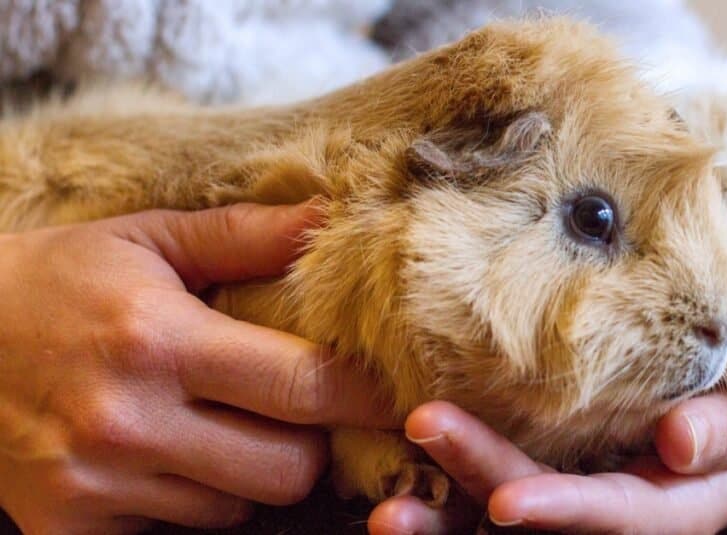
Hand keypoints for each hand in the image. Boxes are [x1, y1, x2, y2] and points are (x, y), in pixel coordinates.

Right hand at [0, 203, 394, 533]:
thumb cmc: (57, 280)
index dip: (364, 396)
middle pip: (288, 470)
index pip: (303, 386)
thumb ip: (244, 235)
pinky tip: (166, 458)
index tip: (396, 392)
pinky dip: (190, 502)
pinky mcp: (69, 527)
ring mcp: (96, 484)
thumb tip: (329, 219)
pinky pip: (176, 534)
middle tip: (289, 410)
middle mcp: (130, 421)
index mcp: (160, 340)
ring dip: (246, 474)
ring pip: (237, 508)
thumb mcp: (146, 240)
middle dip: (309, 444)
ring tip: (212, 425)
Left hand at [368, 394, 726, 533]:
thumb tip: (679, 441)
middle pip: (532, 508)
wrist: (712, 425)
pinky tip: (388, 479)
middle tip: (424, 425)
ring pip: (489, 516)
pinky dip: (437, 491)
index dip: (561, 511)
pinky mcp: (529, 478)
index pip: (608, 514)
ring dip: (438, 514)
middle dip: (480, 473)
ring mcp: (557, 501)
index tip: (509, 502)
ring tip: (382, 512)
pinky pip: (475, 496)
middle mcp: (597, 514)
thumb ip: (726, 436)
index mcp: (656, 510)